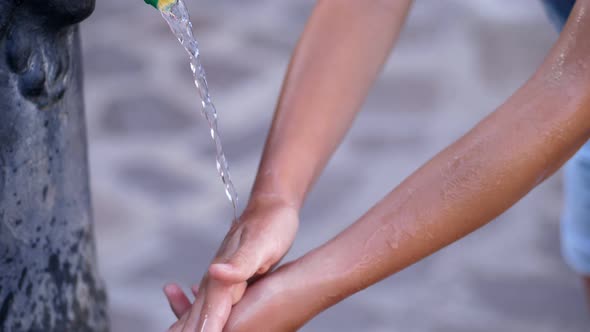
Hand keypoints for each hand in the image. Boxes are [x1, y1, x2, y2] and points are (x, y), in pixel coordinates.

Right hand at [165, 195, 298, 331]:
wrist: (270, 206)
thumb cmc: (271, 225)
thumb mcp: (260, 244)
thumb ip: (239, 262)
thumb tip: (214, 272)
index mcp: (223, 276)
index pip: (209, 312)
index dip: (203, 330)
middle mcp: (216, 279)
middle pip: (197, 313)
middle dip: (187, 330)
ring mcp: (219, 279)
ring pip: (198, 309)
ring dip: (187, 324)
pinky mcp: (226, 279)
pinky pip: (207, 303)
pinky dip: (195, 312)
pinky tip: (184, 313)